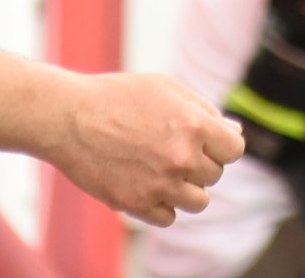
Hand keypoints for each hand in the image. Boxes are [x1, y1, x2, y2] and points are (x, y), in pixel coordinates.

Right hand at [42, 72, 242, 226]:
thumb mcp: (165, 87)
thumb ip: (203, 109)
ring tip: (162, 168)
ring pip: (198, 201)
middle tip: (171, 147)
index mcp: (194, 125)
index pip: (235, 149)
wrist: (69, 117)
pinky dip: (162, 205)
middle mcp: (182, 158)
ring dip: (186, 187)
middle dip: (200, 162)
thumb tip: (233, 130)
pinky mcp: (137, 204)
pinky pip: (169, 217)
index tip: (207, 141)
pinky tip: (147, 183)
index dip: (222, 144)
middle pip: (215, 174)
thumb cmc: (117, 96)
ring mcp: (160, 184)